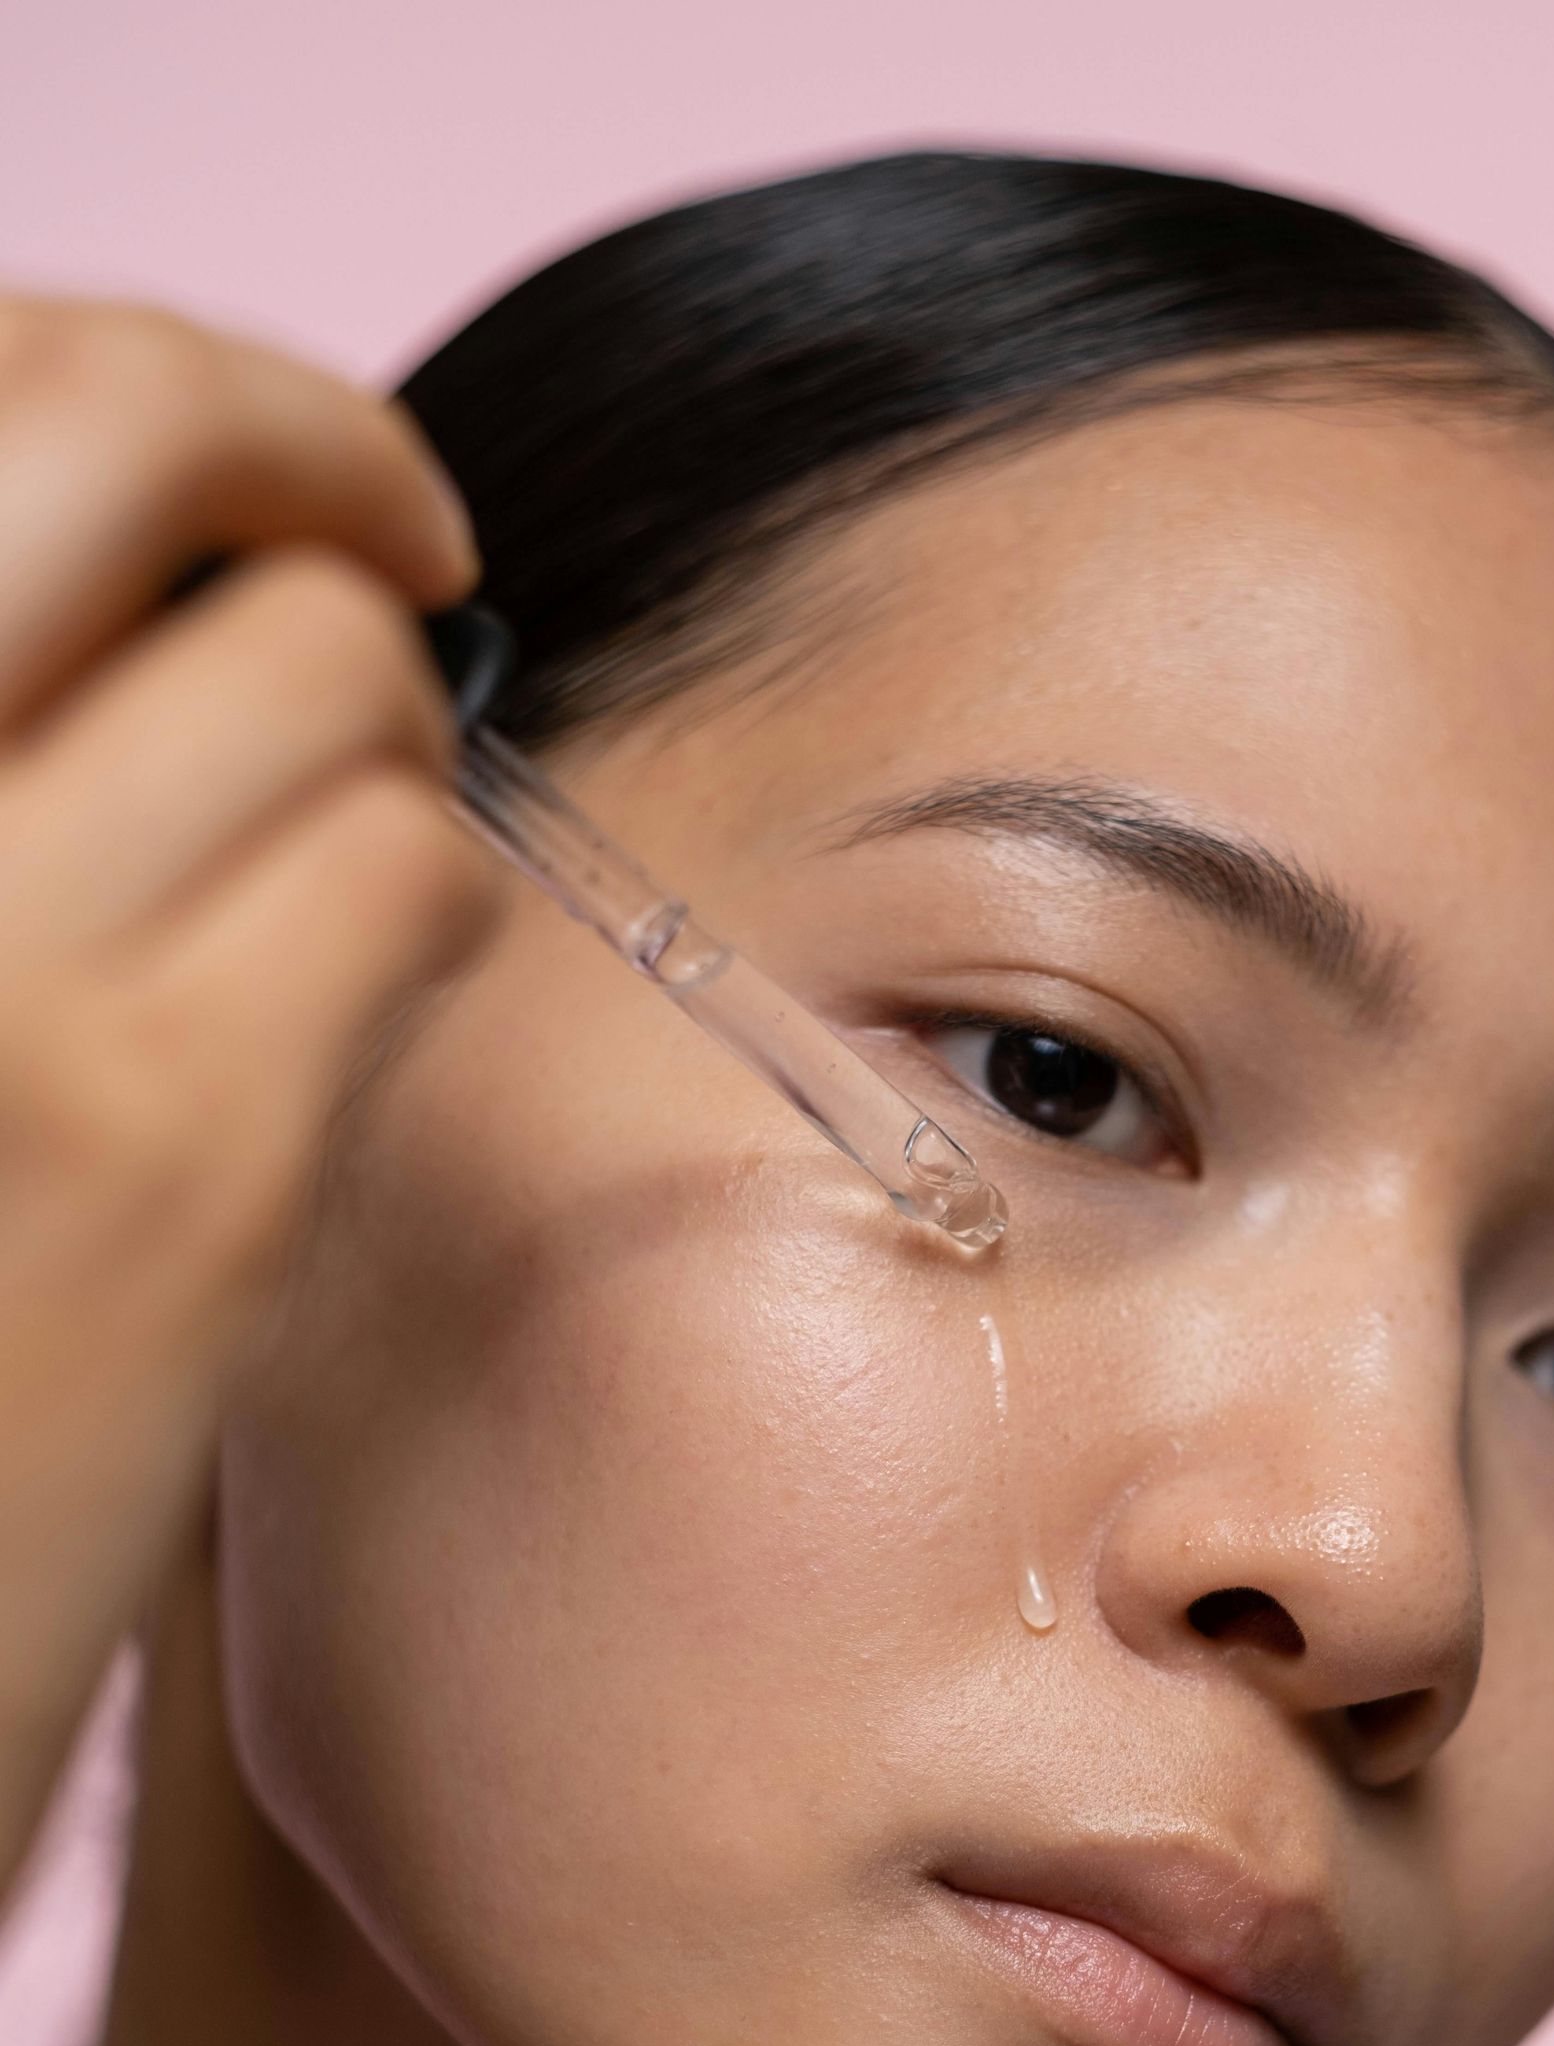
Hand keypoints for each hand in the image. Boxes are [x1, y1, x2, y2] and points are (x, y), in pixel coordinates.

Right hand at [0, 292, 503, 1890]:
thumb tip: (127, 608)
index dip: (133, 389)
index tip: (228, 449)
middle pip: (116, 415)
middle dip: (303, 434)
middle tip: (392, 525)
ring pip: (321, 662)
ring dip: (395, 714)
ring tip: (357, 820)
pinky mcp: (162, 1145)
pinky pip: (405, 878)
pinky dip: (433, 892)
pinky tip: (374, 982)